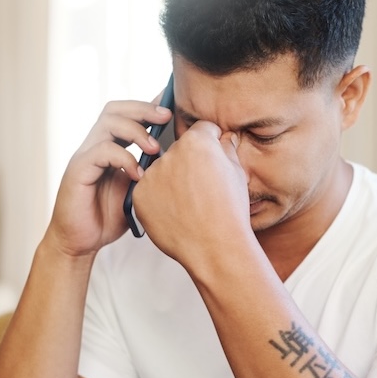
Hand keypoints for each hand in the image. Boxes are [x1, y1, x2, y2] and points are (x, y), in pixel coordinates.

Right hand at [45, 99, 171, 256]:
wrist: (80, 242)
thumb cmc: (108, 217)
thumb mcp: (138, 190)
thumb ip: (150, 172)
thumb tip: (179, 159)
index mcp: (109, 147)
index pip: (126, 114)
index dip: (148, 106)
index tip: (173, 105)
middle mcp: (95, 146)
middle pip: (115, 110)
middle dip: (144, 109)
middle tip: (167, 117)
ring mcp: (85, 156)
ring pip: (108, 123)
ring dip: (136, 131)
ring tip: (155, 149)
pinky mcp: (78, 170)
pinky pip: (101, 152)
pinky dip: (124, 159)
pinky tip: (138, 175)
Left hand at [133, 121, 252, 268]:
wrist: (214, 247)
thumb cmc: (230, 212)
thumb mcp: (237, 173)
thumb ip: (227, 149)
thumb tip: (224, 138)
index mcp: (197, 142)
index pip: (201, 130)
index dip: (211, 144)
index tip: (213, 160)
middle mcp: (170, 153)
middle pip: (179, 150)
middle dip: (189, 163)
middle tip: (202, 188)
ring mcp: (152, 174)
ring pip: (161, 170)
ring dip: (171, 181)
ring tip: (188, 204)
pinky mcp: (139, 195)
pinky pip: (148, 190)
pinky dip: (158, 199)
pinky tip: (175, 213)